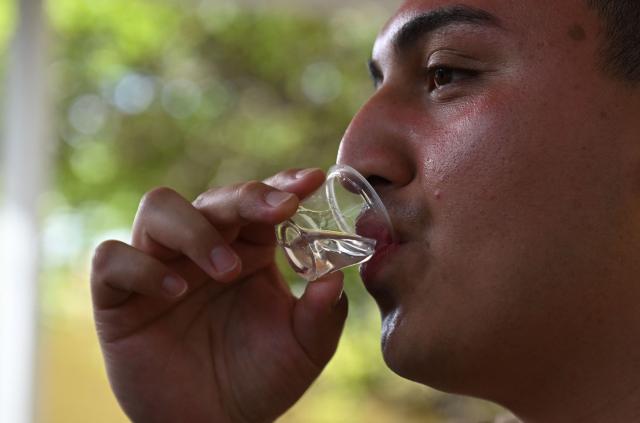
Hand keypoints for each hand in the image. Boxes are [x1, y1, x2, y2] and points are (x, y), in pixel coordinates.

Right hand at [90, 168, 347, 422]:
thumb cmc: (260, 378)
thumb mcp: (305, 348)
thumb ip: (323, 313)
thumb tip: (335, 276)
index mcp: (250, 249)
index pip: (261, 201)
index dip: (282, 185)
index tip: (311, 181)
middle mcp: (203, 247)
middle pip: (214, 197)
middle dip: (246, 197)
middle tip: (278, 210)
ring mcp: (159, 265)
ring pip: (159, 207)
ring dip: (196, 230)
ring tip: (227, 270)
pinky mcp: (118, 295)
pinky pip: (113, 258)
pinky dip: (141, 267)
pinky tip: (174, 292)